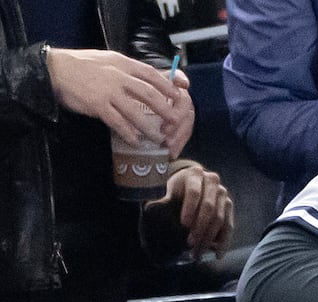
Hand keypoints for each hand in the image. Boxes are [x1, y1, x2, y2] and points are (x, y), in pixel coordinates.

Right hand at [46, 48, 191, 153]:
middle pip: (149, 94)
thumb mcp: (108, 60)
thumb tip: (147, 79)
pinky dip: (129, 134)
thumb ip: (126, 69)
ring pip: (136, 112)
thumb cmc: (82, 65)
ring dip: (149, 127)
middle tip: (176, 121)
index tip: (180, 95)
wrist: (54, 69)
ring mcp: (108, 92)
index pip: (151, 74)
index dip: (168, 85)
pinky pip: (118, 122)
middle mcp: (118, 76)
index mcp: (122, 63)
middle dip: (165, 109)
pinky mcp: (98, 105)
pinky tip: (136, 142)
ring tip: (159, 138)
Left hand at [154, 163, 233, 259]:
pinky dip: (224, 241)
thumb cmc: (175, 190)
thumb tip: (152, 208)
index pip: (194, 192)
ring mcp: (223, 194)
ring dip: (209, 238)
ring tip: (198, 253)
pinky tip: (217, 254)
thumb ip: (163, 200)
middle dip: (200, 228)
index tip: (184, 225)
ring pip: (219, 219)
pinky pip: (229, 226)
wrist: (190, 186)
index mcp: (194, 174)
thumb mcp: (167, 191)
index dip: (189, 209)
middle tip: (190, 244)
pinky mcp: (229, 207)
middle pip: (209, 207)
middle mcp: (212, 181)